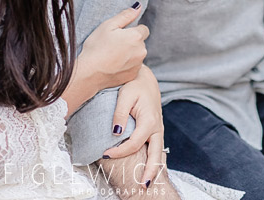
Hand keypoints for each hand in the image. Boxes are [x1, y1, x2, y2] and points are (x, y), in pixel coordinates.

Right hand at [79, 3, 148, 89]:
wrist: (88, 74)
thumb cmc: (96, 47)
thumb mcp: (107, 26)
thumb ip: (125, 15)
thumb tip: (138, 6)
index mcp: (137, 36)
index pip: (143, 29)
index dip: (132, 31)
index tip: (120, 35)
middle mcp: (142, 50)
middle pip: (140, 42)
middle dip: (131, 42)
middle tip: (114, 46)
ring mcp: (138, 64)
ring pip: (138, 55)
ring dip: (130, 54)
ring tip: (112, 56)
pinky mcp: (133, 75)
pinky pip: (134, 66)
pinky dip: (127, 65)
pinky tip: (114, 65)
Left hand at [102, 65, 166, 187]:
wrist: (145, 78)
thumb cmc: (134, 85)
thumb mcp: (125, 96)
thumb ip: (120, 114)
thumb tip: (115, 134)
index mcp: (149, 120)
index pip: (134, 143)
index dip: (119, 151)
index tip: (104, 154)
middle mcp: (157, 127)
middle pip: (155, 153)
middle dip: (150, 170)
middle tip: (144, 186)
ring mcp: (158, 129)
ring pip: (158, 151)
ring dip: (154, 167)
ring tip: (148, 182)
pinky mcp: (155, 129)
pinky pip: (156, 147)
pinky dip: (154, 159)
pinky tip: (149, 168)